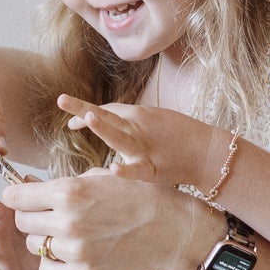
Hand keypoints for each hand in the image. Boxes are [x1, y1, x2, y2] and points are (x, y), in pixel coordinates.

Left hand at [3, 169, 218, 269]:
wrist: (169, 229)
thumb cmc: (137, 197)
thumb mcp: (99, 177)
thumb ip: (62, 185)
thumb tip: (29, 189)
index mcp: (69, 191)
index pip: (16, 197)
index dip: (17, 197)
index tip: (22, 199)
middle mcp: (68, 221)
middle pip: (22, 223)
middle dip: (32, 217)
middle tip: (50, 216)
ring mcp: (75, 251)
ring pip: (34, 246)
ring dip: (46, 240)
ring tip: (71, 234)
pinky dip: (55, 263)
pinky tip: (73, 253)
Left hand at [55, 96, 220, 191]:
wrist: (208, 154)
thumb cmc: (180, 138)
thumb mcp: (152, 122)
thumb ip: (126, 122)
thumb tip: (99, 121)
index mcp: (138, 117)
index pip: (106, 111)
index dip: (84, 112)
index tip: (67, 114)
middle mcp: (139, 129)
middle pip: (107, 117)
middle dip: (82, 110)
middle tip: (61, 100)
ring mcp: (146, 148)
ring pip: (121, 137)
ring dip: (104, 128)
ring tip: (87, 118)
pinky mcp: (155, 169)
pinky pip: (138, 170)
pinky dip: (126, 170)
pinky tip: (113, 168)